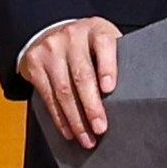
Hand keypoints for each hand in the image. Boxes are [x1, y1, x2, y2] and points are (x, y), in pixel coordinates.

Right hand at [20, 16, 121, 148]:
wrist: (51, 33)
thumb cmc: (88, 45)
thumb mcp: (103, 41)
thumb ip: (114, 60)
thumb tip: (131, 96)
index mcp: (96, 29)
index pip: (104, 44)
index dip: (107, 67)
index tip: (109, 88)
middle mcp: (72, 36)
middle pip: (82, 75)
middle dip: (91, 106)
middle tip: (100, 128)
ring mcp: (51, 49)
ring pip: (63, 90)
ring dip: (76, 120)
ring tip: (87, 138)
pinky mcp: (35, 64)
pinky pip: (48, 96)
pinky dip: (60, 118)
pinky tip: (69, 131)